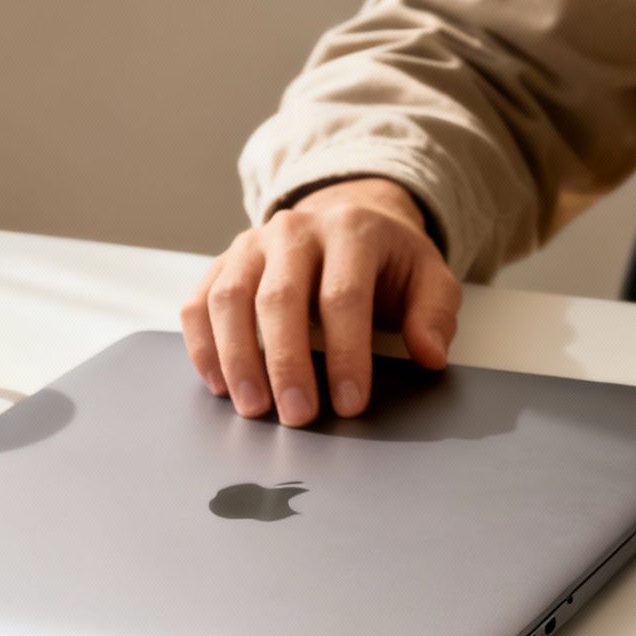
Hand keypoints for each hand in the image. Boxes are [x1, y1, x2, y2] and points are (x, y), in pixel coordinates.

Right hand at [180, 177, 461, 425]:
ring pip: (229, 299)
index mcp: (351, 231)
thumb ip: (435, 314)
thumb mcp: (430, 278)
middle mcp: (294, 230)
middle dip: (287, 364)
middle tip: (297, 417)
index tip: (351, 404)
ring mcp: (252, 244)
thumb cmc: (389, 262)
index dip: (346, 354)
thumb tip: (429, 355)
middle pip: (279, 298)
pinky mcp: (223, 262)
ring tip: (253, 409)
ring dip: (237, 359)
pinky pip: (199, 302)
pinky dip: (203, 345)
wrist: (349, 218)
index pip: (343, 296)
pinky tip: (219, 386)